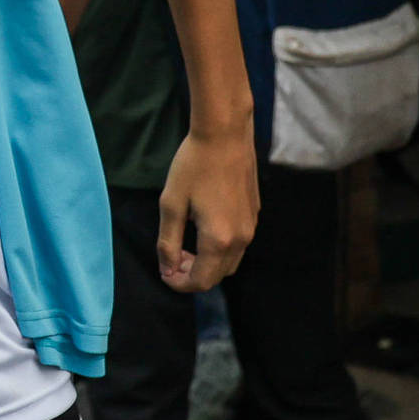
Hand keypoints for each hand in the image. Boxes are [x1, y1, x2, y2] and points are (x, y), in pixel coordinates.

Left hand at [156, 128, 257, 291]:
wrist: (225, 136)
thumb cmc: (192, 166)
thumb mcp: (171, 204)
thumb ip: (168, 241)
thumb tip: (167, 268)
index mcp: (219, 239)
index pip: (201, 281)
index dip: (178, 283)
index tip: (163, 271)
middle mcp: (241, 239)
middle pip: (217, 276)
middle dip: (192, 274)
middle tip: (170, 256)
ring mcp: (251, 227)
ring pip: (229, 263)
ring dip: (206, 263)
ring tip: (183, 245)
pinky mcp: (255, 215)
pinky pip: (238, 245)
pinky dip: (219, 250)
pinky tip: (200, 229)